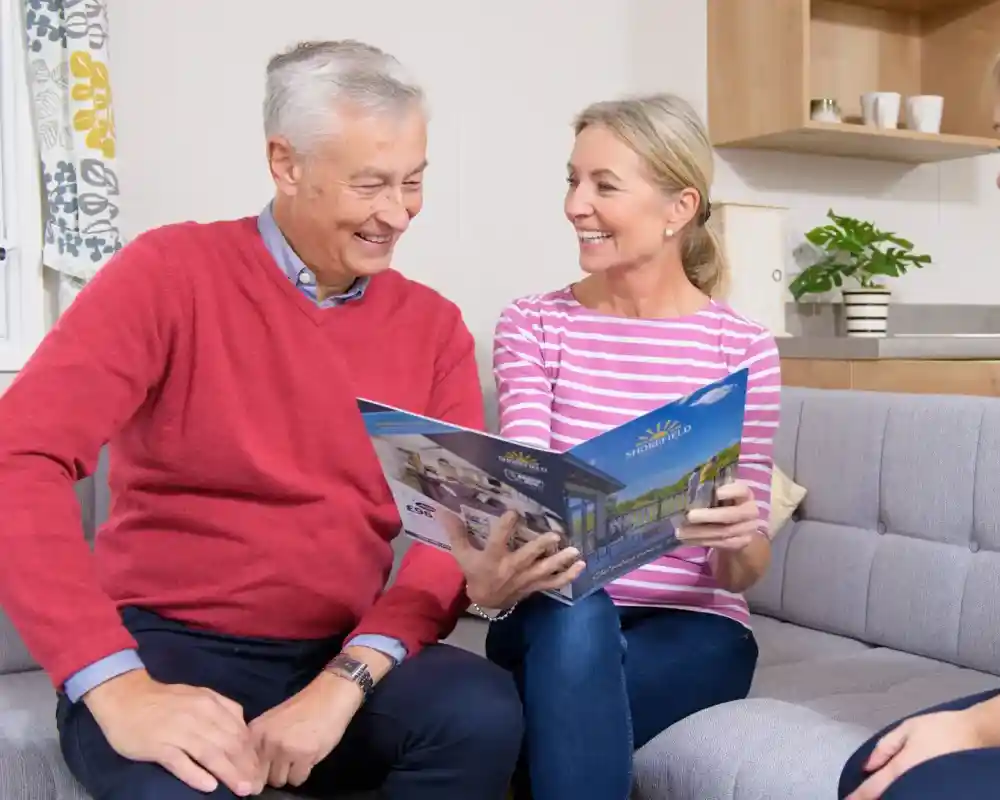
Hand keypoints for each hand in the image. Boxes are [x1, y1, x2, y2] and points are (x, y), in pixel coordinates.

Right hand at [83, 669, 261, 795]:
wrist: (125, 696)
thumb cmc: (165, 700)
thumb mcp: (199, 695)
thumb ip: (222, 708)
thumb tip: (243, 727)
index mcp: (210, 703)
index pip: (239, 731)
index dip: (251, 753)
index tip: (259, 770)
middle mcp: (198, 716)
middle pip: (229, 744)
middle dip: (245, 767)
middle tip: (255, 786)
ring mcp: (178, 731)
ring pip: (210, 754)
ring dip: (229, 773)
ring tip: (242, 789)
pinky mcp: (158, 746)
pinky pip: (181, 763)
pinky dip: (196, 775)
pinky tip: (210, 786)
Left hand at [249, 671, 360, 788]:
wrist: (330, 694)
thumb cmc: (303, 707)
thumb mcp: (274, 721)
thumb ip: (262, 743)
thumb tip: (254, 774)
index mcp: (255, 731)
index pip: (245, 767)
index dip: (257, 771)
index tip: (268, 767)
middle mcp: (266, 741)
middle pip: (262, 777)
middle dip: (273, 772)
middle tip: (287, 760)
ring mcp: (284, 749)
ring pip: (279, 780)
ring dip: (289, 773)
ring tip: (299, 756)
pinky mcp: (304, 755)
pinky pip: (297, 779)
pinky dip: (303, 772)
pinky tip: (309, 756)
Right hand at [444, 509, 584, 607]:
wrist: (486, 602)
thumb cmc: (475, 573)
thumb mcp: (462, 555)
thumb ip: (456, 533)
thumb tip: (443, 510)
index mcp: (493, 558)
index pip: (498, 540)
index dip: (506, 526)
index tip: (514, 512)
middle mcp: (511, 568)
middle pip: (528, 556)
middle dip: (541, 546)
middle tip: (555, 535)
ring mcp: (526, 579)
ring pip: (546, 570)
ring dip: (561, 561)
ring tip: (575, 551)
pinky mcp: (536, 586)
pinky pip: (555, 583)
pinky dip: (569, 576)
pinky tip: (581, 566)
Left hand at [677, 481, 759, 550]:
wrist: (737, 526)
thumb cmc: (723, 504)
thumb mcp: (718, 496)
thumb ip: (708, 492)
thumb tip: (685, 491)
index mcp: (744, 494)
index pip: (742, 491)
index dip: (731, 491)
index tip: (717, 493)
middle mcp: (750, 511)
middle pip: (731, 515)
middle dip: (709, 516)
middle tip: (689, 516)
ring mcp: (748, 528)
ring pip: (724, 532)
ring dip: (700, 532)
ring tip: (681, 532)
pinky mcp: (741, 542)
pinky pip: (721, 544)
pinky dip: (703, 541)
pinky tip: (688, 540)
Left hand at [846, 710, 988, 799]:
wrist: (974, 733)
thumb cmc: (938, 728)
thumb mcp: (906, 730)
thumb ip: (884, 748)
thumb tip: (867, 766)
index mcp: (902, 766)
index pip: (875, 787)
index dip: (859, 796)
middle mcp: (913, 782)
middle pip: (887, 797)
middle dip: (871, 799)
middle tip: (856, 799)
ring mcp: (927, 788)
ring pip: (902, 798)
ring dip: (887, 797)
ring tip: (872, 797)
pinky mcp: (938, 790)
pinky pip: (915, 795)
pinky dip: (902, 795)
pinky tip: (895, 793)